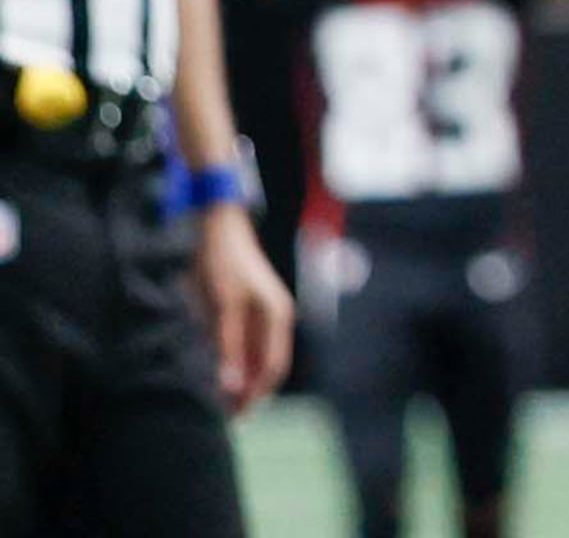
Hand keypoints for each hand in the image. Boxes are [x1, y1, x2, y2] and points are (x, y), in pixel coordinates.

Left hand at [191, 202, 292, 414]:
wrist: (217, 226)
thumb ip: (228, 346)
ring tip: (222, 400)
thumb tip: (231, 387)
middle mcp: (277, 316)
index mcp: (276, 316)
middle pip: (270, 365)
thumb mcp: (221, 307)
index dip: (255, 396)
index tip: (235, 418)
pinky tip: (222, 372)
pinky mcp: (252, 307)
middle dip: (251, 392)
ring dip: (245, 379)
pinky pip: (251, 345)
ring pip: (260, 356)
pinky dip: (240, 363)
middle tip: (227, 416)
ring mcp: (266, 311)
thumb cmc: (221, 265)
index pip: (273, 368)